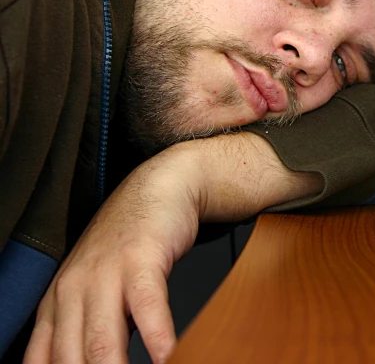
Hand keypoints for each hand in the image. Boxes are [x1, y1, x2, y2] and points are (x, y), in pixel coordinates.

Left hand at [23, 133, 322, 362]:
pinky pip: (147, 305)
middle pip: (72, 359)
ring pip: (103, 339)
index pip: (44, 362)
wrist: (157, 188)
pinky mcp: (140, 259)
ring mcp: (105, 273)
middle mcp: (73, 291)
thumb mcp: (95, 289)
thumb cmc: (129, 244)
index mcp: (57, 303)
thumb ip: (87, 331)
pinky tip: (169, 356)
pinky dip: (159, 336)